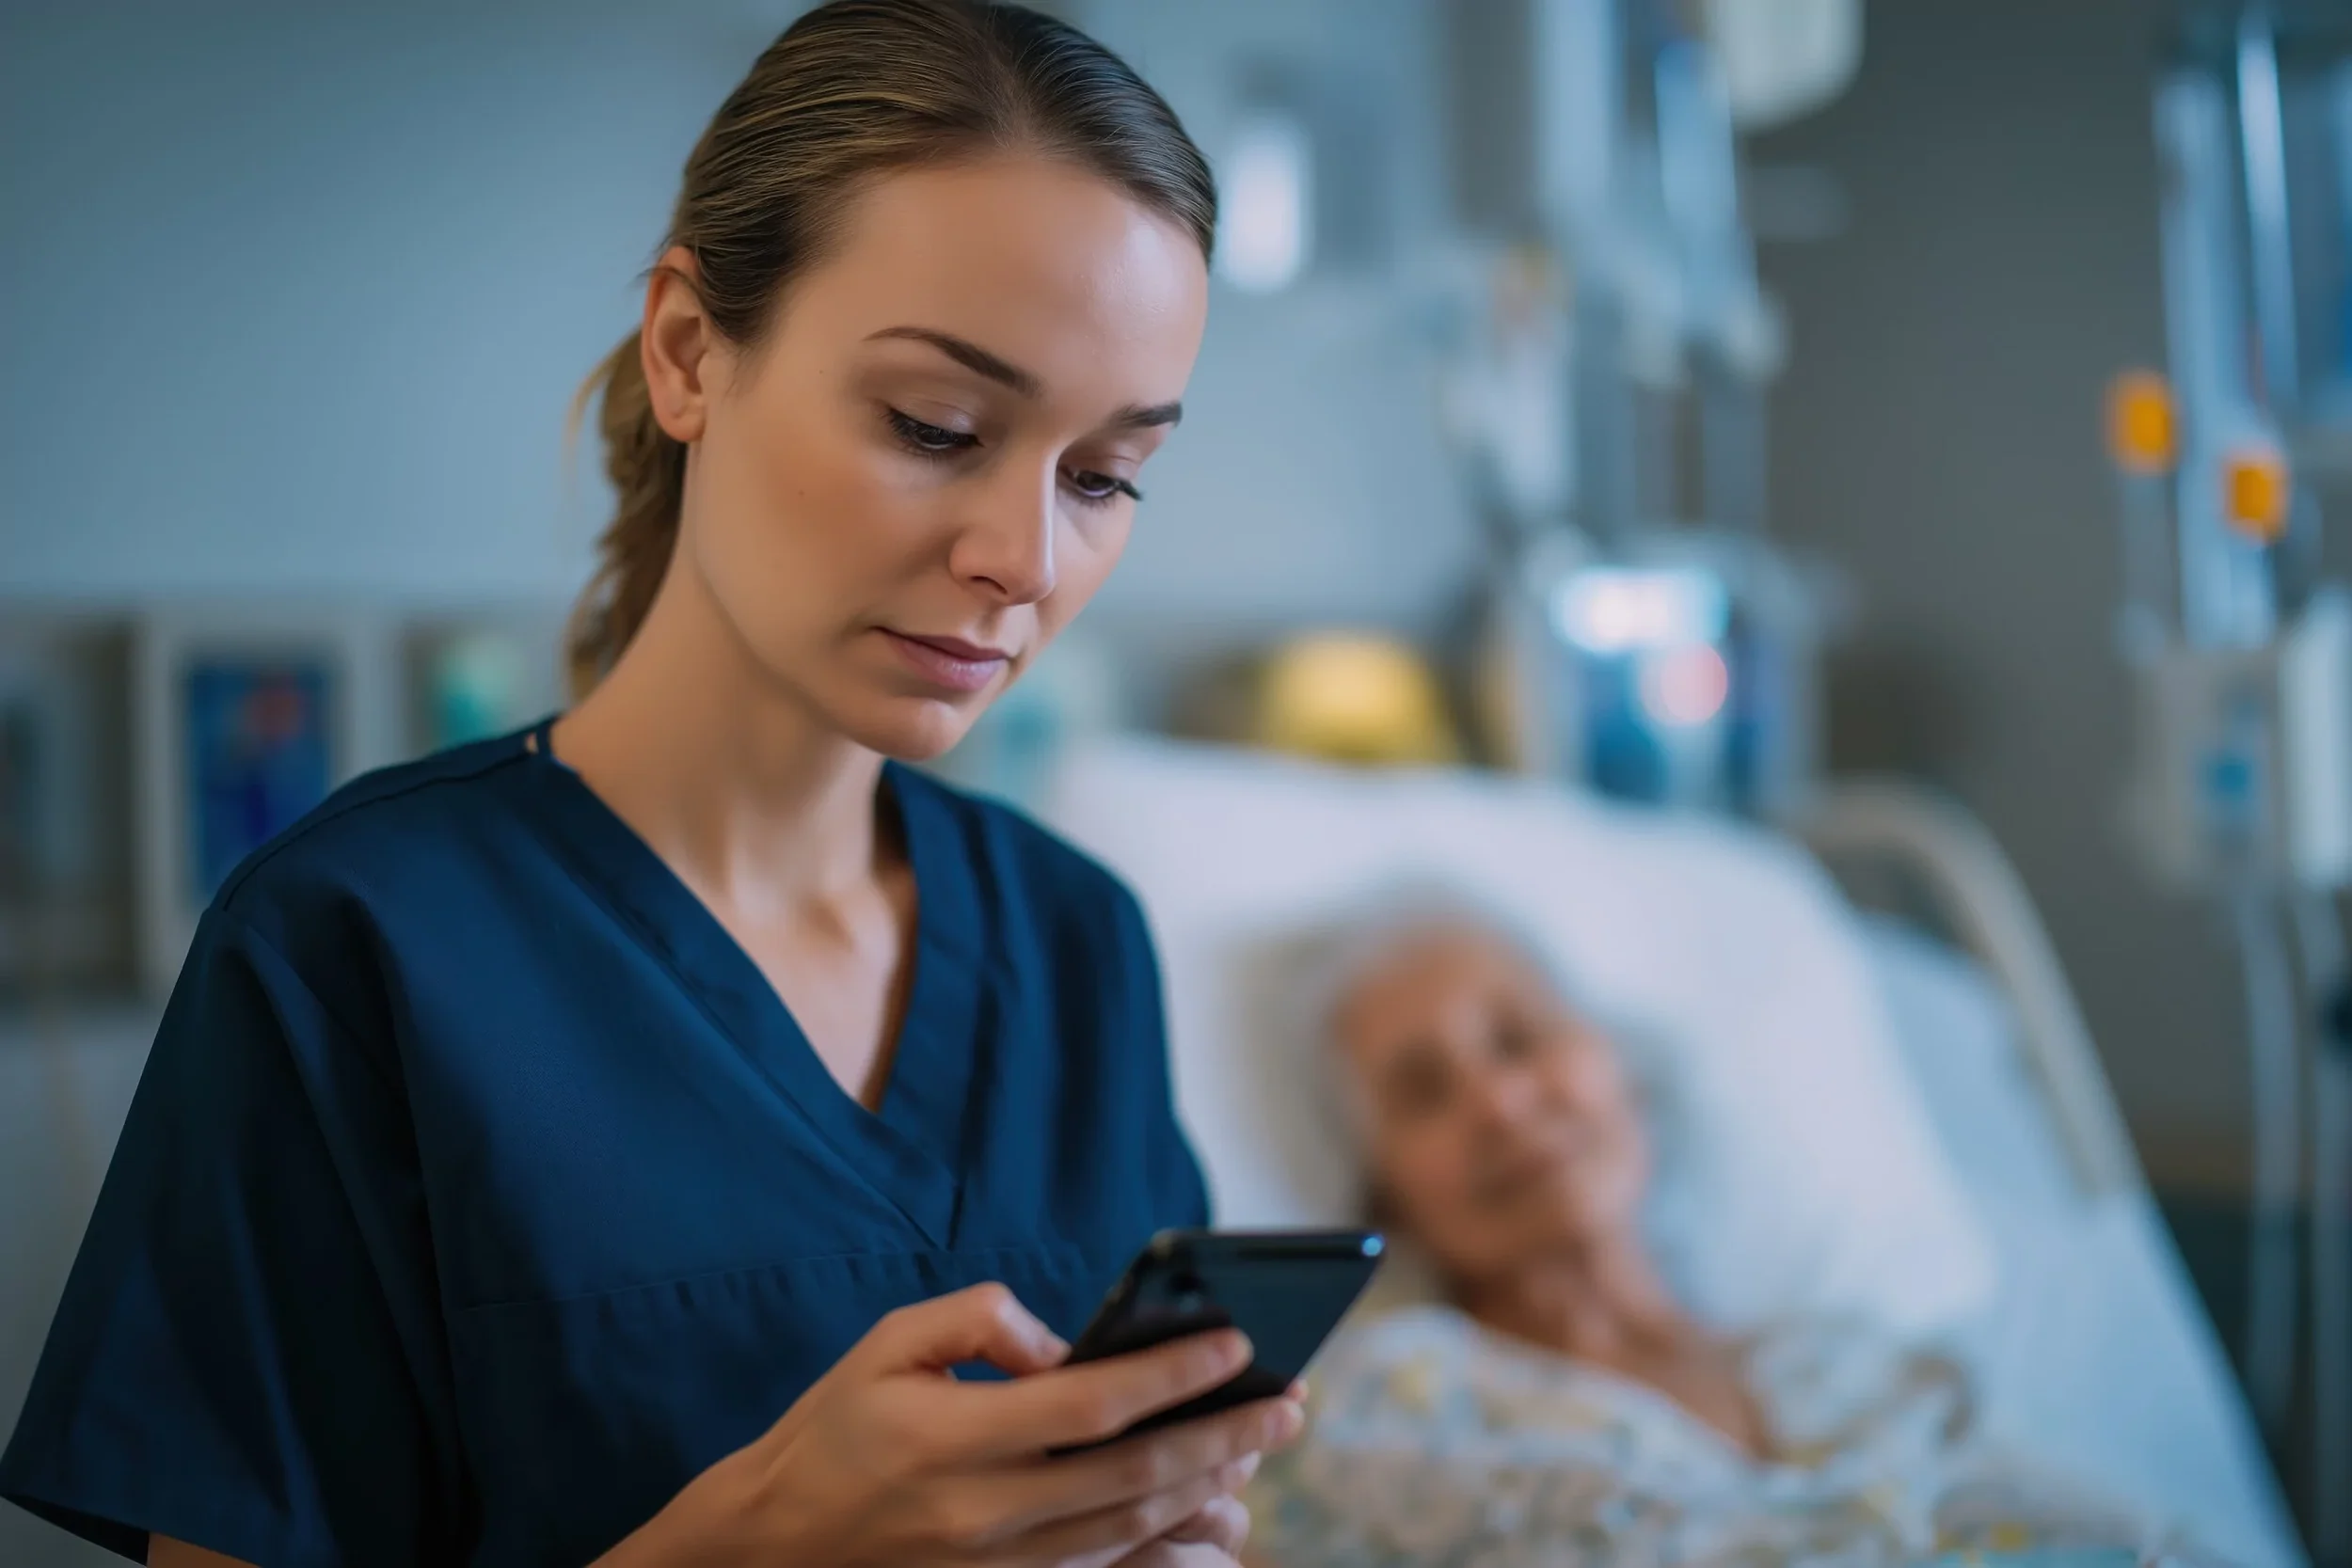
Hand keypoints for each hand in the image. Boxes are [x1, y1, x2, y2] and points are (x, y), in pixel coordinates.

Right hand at [601, 1283, 1304, 1567]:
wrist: (776, 1546)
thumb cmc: (833, 1429)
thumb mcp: (888, 1345)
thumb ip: (981, 1321)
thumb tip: (1066, 1342)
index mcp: (952, 1439)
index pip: (1091, 1406)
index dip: (1172, 1375)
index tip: (1237, 1343)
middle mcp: (984, 1513)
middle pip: (1134, 1477)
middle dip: (1223, 1435)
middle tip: (1289, 1400)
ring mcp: (1000, 1566)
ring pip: (1132, 1530)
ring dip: (1209, 1485)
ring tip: (1263, 1443)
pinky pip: (1106, 1566)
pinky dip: (1166, 1535)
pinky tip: (1208, 1503)